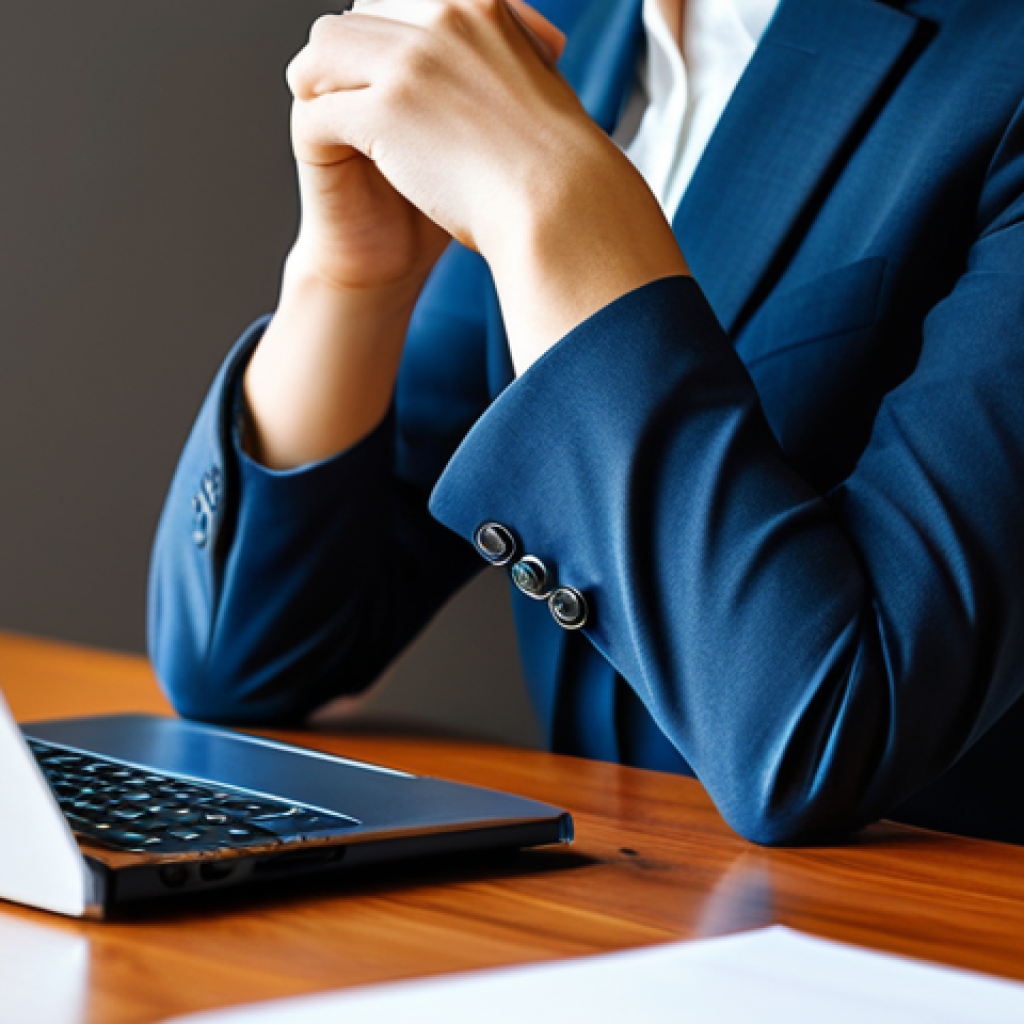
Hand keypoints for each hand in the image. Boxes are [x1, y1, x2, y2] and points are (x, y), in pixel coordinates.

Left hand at [287, 0, 687, 372]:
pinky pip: (322, 110)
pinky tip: (338, 157)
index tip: (377, 72)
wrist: (564, 204)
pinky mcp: (386, 113)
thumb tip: (501, 62)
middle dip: (342, 62)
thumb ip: (502, 57)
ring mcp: (410, 64)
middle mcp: (442, 18)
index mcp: (478, 5)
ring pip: (322, 52)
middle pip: (353, 19)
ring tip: (332, 124)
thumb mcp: (535, 81)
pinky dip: (322, 132)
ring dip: (319, 86)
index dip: (377, 35)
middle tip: (345, 102)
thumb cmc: (561, 166)